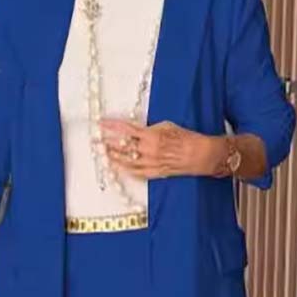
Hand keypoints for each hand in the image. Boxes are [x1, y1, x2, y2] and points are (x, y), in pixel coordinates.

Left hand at [101, 118, 224, 178]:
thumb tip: (138, 131)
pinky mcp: (154, 173)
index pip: (125, 129)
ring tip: (105, 154)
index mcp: (150, 135)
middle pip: (121, 147)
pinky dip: (125, 170)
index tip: (100, 124)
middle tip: (97, 141)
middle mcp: (147, 150)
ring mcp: (150, 163)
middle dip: (107, 143)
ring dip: (113, 157)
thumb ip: (149, 129)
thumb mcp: (166, 126)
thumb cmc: (185, 138)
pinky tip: (118, 167)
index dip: (111, 126)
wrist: (199, 154)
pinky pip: (135, 173)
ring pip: (125, 162)